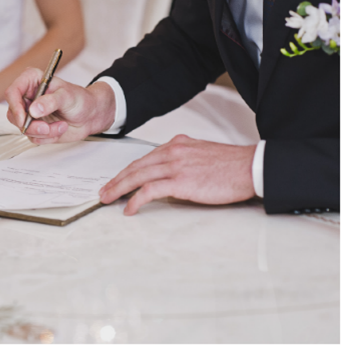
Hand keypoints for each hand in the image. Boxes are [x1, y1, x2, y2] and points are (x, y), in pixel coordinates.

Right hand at [5, 67, 116, 143]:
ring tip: (61, 126)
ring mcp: (31, 114)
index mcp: (32, 81)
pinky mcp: (36, 127)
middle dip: (30, 125)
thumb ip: (50, 101)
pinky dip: (48, 137)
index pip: (12, 92)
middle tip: (45, 128)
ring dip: (43, 132)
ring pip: (23, 128)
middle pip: (13, 114)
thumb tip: (34, 109)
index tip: (23, 119)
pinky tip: (60, 128)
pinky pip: (34, 137)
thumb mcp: (67, 96)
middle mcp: (28, 97)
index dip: (15, 107)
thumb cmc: (80, 99)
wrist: (90, 115)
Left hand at [99, 135, 256, 214]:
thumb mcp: (201, 153)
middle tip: (104, 191)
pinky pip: (150, 190)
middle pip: (136, 166)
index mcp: (177, 144)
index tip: (117, 180)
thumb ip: (182, 159)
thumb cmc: (230, 164)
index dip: (127, 171)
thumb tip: (168, 172)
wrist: (250, 166)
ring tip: (108, 199)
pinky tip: (130, 209)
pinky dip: (136, 200)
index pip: (144, 158)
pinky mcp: (181, 181)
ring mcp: (175, 165)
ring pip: (138, 176)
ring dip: (119, 189)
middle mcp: (172, 151)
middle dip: (117, 180)